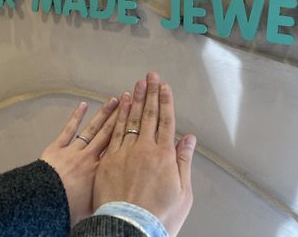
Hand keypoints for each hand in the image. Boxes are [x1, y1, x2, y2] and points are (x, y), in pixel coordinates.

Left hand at [40, 97, 119, 225]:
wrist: (44, 201)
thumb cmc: (69, 207)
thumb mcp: (94, 206)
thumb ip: (107, 194)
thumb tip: (120, 192)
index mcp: (100, 170)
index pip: (118, 148)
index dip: (128, 134)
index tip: (137, 121)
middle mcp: (90, 157)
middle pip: (108, 134)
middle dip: (119, 117)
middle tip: (130, 102)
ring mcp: (73, 150)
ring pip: (92, 129)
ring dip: (103, 114)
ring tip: (114, 100)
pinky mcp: (57, 148)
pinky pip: (69, 130)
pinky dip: (76, 117)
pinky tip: (83, 104)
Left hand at [93, 72, 195, 236]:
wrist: (129, 229)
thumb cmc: (160, 216)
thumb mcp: (183, 192)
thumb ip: (184, 161)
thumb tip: (189, 138)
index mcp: (164, 155)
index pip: (166, 121)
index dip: (166, 102)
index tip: (165, 86)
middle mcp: (144, 149)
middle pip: (149, 115)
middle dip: (150, 93)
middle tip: (150, 75)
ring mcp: (124, 153)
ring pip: (130, 120)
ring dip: (135, 100)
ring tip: (137, 84)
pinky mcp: (108, 160)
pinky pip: (113, 132)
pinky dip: (118, 116)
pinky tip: (120, 105)